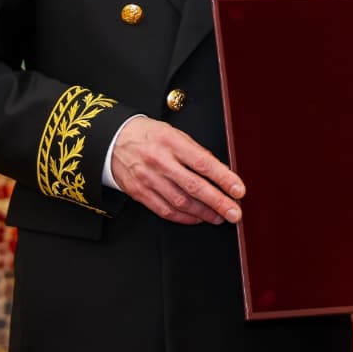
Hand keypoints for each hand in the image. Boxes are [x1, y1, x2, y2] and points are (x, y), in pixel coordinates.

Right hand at [111, 115, 245, 224]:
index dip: (224, 179)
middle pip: (194, 187)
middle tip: (234, 213)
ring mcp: (148, 179)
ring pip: (181, 203)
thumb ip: (196, 152)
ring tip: (219, 217)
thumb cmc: (149, 135)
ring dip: (204, 213)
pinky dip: (184, 217)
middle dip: (218, 202)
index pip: (204, 163)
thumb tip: (220, 172)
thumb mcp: (175, 134)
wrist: (113, 140)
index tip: (238, 190)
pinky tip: (197, 218)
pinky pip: (165, 211)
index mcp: (171, 142)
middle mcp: (160, 161)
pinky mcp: (139, 193)